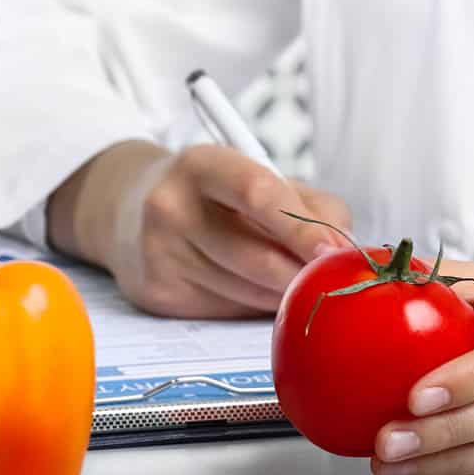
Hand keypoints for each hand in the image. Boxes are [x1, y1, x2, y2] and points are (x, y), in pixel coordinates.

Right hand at [49, 140, 350, 317]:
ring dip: (283, 295)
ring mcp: (160, 254)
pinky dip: (254, 306)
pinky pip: (228, 310)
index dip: (302, 227)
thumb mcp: (257, 177)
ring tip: (293, 283)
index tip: (336, 252)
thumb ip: (310, 205)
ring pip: (247, 291)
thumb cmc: (214, 196)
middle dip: (304, 276)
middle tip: (332, 283)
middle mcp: (171, 207)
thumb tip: (343, 251)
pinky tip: (252, 290)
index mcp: (201, 164)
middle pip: (257, 256)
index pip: (258, 193)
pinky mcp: (158, 293)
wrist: (130, 214)